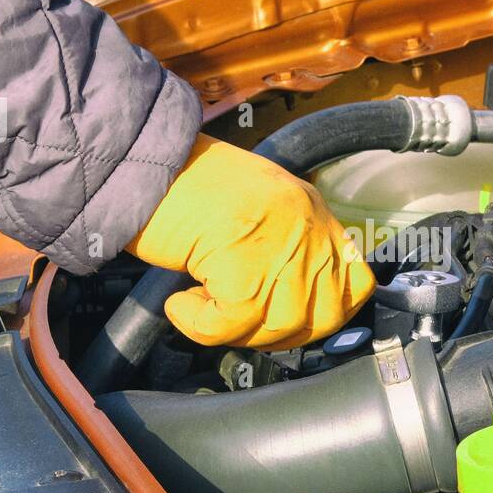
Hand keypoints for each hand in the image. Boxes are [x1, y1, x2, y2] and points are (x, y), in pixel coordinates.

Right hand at [126, 134, 373, 348]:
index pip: (356, 279)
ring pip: (278, 327)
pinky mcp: (242, 267)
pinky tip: (180, 302)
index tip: (294, 321)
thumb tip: (287, 304)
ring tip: (202, 306)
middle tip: (240, 323)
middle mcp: (305, 226)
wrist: (137, 158)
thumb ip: (281, 245)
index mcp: (311, 210)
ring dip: (235, 331)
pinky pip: (229, 327)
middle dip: (282, 334)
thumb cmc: (181, 185)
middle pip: (325, 315)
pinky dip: (198, 325)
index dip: (330, 311)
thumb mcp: (253, 207)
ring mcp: (280, 246)